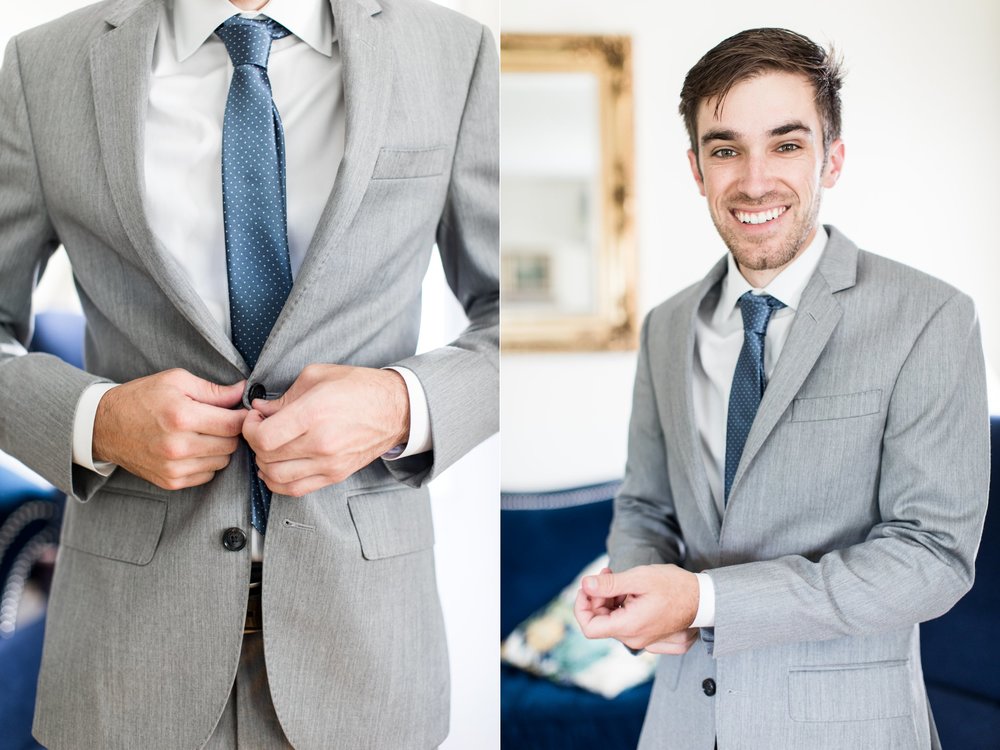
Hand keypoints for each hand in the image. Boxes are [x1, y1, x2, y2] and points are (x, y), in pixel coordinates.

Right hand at [93, 369, 246, 489]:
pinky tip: (193, 448)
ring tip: (204, 434)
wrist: (103, 426)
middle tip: (220, 421)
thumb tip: (243, 391)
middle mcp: (178, 446)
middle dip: (231, 432)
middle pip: (231, 444)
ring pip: (222, 461)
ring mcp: (173, 467)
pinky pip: (207, 475)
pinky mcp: (170, 481)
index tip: (240, 411)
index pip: (234, 424)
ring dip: (220, 448)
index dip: (242, 416)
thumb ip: (213, 389)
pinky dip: (206, 463)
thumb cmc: (142, 398)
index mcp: (182, 416)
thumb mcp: (176, 381)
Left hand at [242, 363, 409, 496]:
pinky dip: (278, 482)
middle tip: (262, 428)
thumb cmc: (359, 388)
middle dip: (255, 442)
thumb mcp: (318, 376)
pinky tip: (278, 467)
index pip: (263, 437)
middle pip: (266, 457)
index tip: (255, 417)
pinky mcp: (335, 475)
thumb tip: (261, 409)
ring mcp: (329, 463)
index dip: (249, 428)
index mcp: (314, 414)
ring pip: (276, 477)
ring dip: (264, 463)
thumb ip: (284, 395)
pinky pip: (296, 489)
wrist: (396, 409)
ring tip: (270, 447)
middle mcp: (320, 443)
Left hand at [574, 564, 699, 652]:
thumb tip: (585, 585)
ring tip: (619, 577)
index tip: (587, 587)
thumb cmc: (674, 586)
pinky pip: (624, 621)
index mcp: (629, 627)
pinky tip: (629, 589)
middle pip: (600, 621)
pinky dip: (620, 604)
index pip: (589, 628)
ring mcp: (640, 638)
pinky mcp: (646, 634)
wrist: (702, 599)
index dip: (581, 606)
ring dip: (609, 598)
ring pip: (611, 620)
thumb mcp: (639, 579)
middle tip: (607, 573)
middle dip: (597, 596)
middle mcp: (633, 638)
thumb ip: (610, 585)